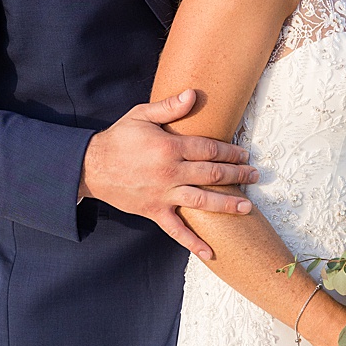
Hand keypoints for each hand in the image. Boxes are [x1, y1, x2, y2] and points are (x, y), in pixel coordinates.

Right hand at [79, 90, 258, 259]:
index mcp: (170, 148)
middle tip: (255, 175)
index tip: (245, 154)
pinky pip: (176, 230)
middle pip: (212, 174)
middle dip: (237, 175)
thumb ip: (168, 107)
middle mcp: (170, 173)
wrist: (89, 166)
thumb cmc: (118, 138)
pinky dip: (193, 242)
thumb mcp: (141, 115)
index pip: (210, 149)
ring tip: (248, 207)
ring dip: (227, 205)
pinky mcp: (154, 212)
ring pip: (202, 201)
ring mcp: (163, 195)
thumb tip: (193, 94)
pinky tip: (210, 252)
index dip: (231, 152)